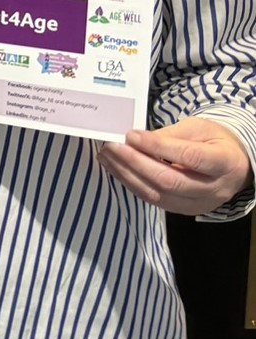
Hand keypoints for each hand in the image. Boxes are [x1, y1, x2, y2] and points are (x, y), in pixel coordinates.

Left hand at [98, 116, 253, 214]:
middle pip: (170, 180)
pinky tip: (117, 169)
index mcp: (225, 163)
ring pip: (158, 194)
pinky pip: (154, 200)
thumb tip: (136, 139)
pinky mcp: (184, 210)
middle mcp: (214, 188)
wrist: (232, 164)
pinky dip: (132, 184)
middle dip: (135, 163)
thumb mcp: (198, 129)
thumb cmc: (214, 142)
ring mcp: (200, 204)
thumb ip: (170, 135)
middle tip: (111, 146)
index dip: (158, 146)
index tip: (131, 135)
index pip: (189, 157)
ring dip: (127, 175)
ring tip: (107, 157)